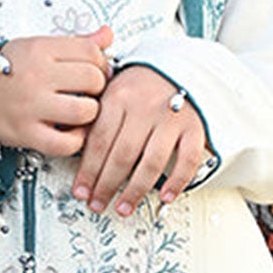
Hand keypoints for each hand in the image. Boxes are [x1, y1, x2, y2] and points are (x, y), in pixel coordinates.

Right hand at [0, 24, 114, 157]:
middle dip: (97, 87)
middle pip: (92, 79)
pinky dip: (75, 140)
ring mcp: (31, 106)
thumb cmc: (8, 71)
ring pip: (85, 111)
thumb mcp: (38, 46)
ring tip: (80, 111)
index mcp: (40, 50)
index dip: (101, 63)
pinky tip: (70, 131)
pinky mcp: (26, 133)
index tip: (94, 71)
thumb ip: (76, 42)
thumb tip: (107, 34)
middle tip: (88, 92)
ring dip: (89, 113)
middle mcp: (36, 76)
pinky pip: (66, 143)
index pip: (91, 51)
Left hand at [74, 66, 208, 214]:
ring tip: (123, 207)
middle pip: (122, 155)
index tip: (81, 191)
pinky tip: (165, 197)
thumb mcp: (111, 91)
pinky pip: (188, 159)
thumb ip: (97, 120)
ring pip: (151, 162)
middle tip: (97, 204)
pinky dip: (177, 181)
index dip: (88, 172)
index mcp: (119, 98)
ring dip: (135, 190)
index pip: (99, 142)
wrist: (178, 65)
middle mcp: (145, 108)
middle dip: (106, 186)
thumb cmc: (140, 84)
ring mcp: (171, 119)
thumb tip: (78, 158)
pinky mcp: (194, 127)